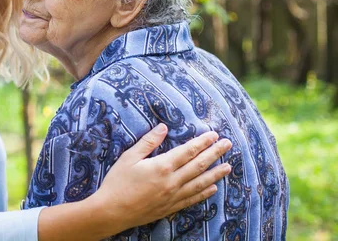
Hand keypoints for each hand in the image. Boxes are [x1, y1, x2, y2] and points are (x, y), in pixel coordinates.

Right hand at [89, 123, 231, 234]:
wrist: (112, 211)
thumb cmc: (117, 182)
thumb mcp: (129, 157)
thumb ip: (148, 142)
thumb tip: (163, 127)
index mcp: (161, 166)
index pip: (188, 151)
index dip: (202, 142)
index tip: (214, 135)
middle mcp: (171, 181)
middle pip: (198, 165)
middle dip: (214, 153)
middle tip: (228, 144)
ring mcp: (172, 196)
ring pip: (200, 183)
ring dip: (215, 174)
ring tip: (228, 166)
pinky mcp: (170, 207)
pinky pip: (192, 199)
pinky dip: (204, 193)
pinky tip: (213, 188)